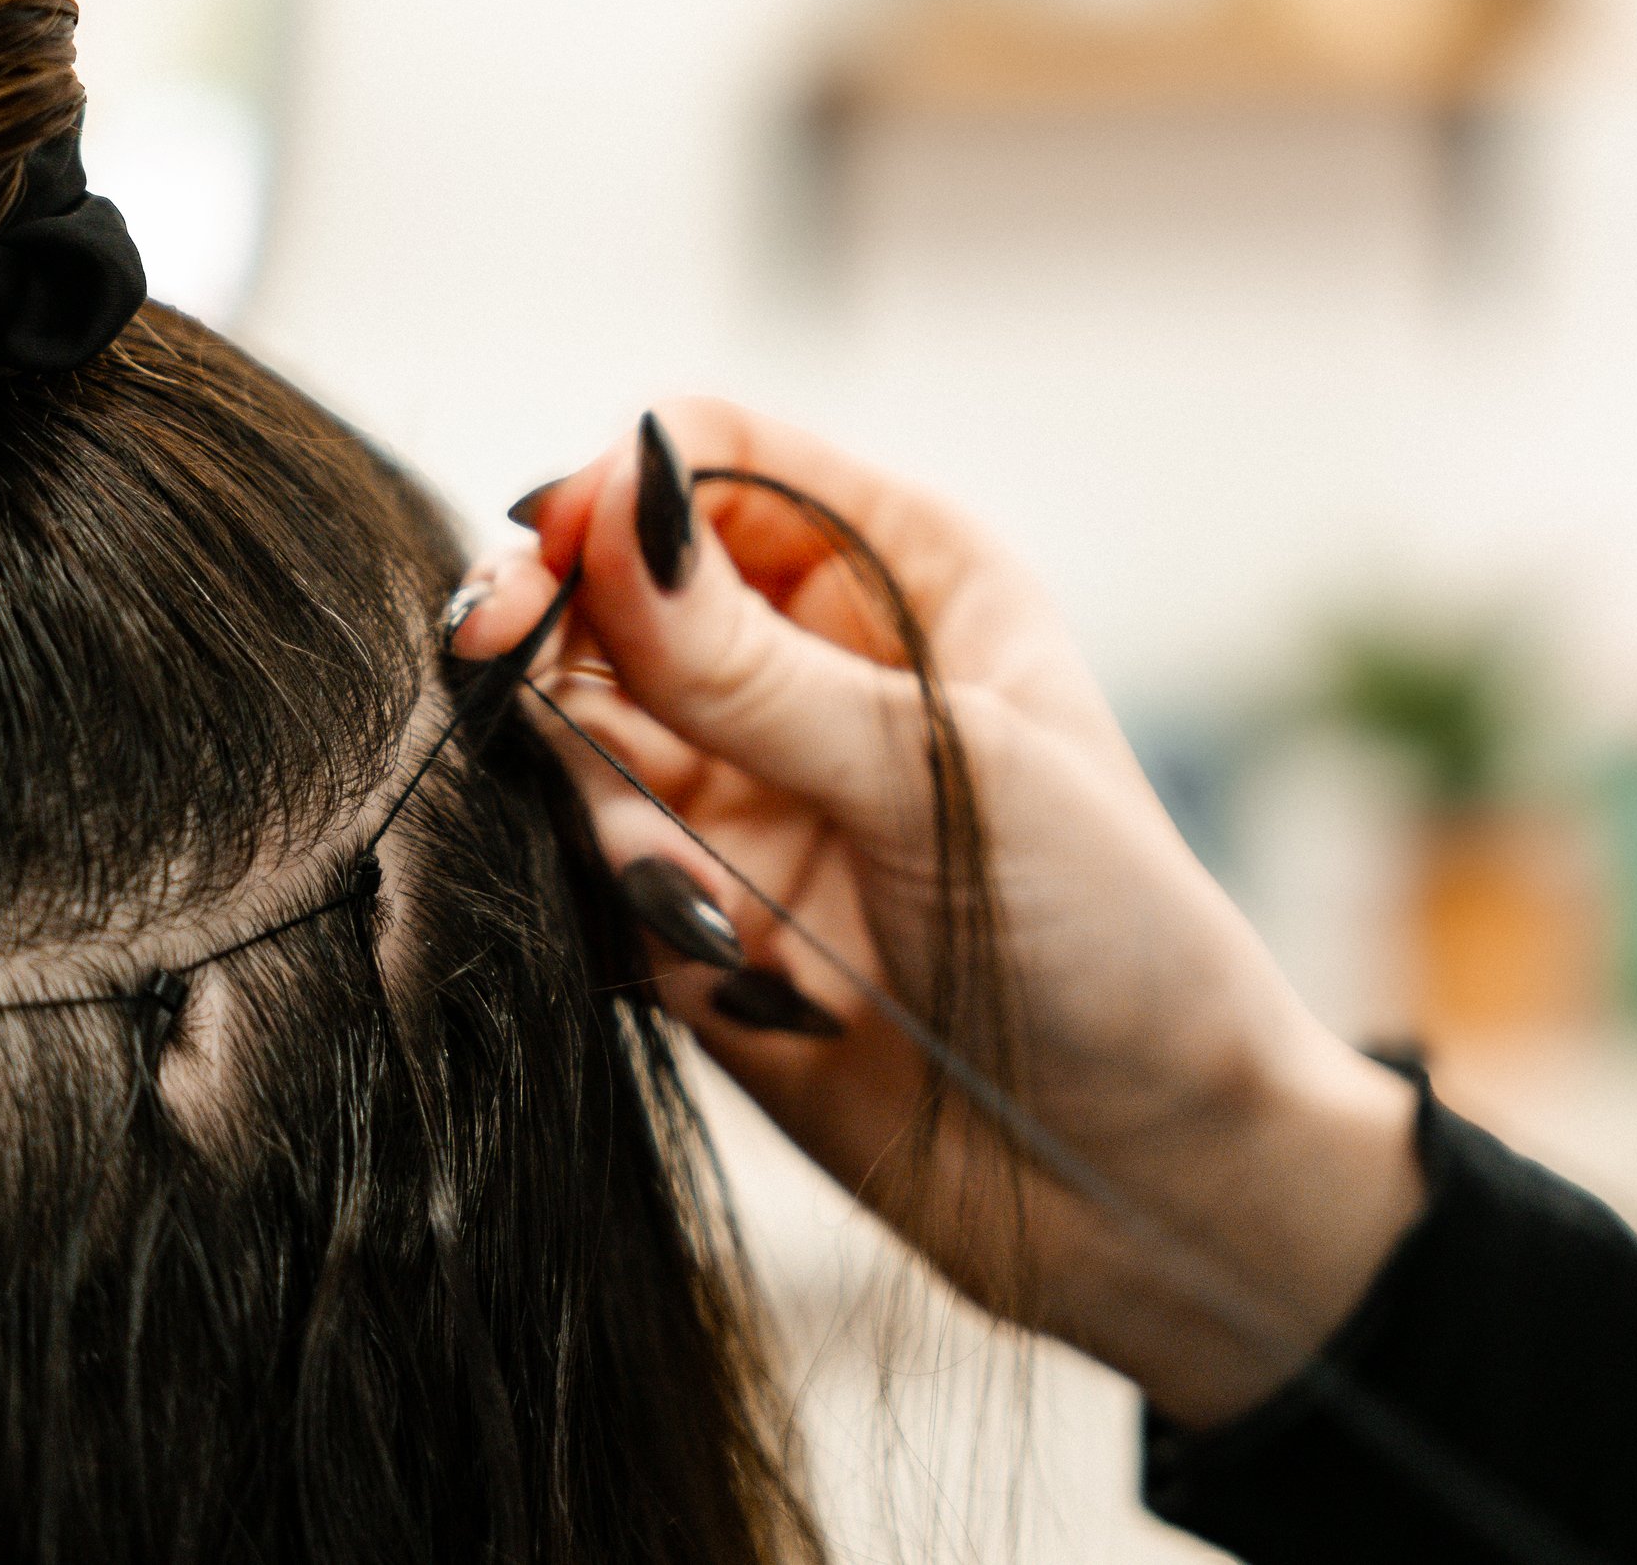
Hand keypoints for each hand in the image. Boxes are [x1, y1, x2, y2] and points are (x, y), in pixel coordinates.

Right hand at [452, 401, 1422, 1426]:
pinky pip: (586, 863)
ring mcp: (744, 788)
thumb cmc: (1117, 944)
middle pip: (611, 584)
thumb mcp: (949, 779)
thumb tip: (614, 516)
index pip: (715, 456)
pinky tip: (730, 967)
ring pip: (578, 731)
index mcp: (899, 573)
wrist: (1145, 1181)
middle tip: (491, 659)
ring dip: (608, 807)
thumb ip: (758, 669)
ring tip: (709, 908)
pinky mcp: (694, 910)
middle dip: (557, 631)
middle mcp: (808, 663)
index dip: (624, 485)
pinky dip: (621, 903)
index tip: (556, 548)